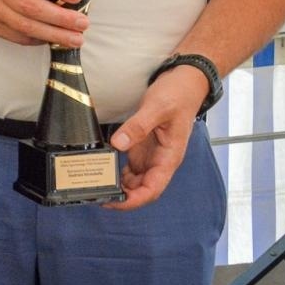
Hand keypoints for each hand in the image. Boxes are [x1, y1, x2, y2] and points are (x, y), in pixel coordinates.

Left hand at [105, 65, 209, 209]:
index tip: (115, 202)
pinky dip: (120, 172)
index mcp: (170, 157)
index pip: (153, 189)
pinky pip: (133, 166)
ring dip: (120, 185)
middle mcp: (161, 160)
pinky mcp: (145, 146)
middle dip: (124, 196)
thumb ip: (138, 126)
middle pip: (143, 189)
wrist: (186, 83)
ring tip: (98, 185)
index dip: (135, 200)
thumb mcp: (157, 108)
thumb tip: (118, 144)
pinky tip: (106, 170)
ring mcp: (153, 154)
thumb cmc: (178, 95)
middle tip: (98, 195)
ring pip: (137, 180)